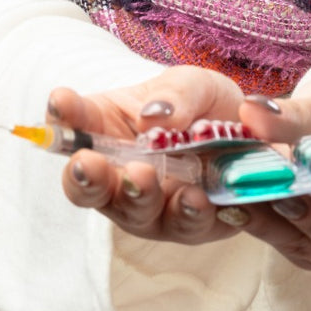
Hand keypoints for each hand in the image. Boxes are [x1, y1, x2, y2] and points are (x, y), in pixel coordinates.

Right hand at [49, 66, 243, 245]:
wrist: (249, 138)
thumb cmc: (202, 106)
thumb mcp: (191, 84)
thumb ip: (173, 95)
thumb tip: (152, 116)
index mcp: (103, 129)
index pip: (70, 124)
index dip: (61, 115)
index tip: (62, 101)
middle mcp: (117, 174)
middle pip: (87, 185)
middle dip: (85, 177)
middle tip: (88, 163)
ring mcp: (149, 205)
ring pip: (133, 211)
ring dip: (136, 195)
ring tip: (144, 176)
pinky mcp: (189, 225)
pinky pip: (185, 226)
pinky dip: (188, 213)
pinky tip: (194, 198)